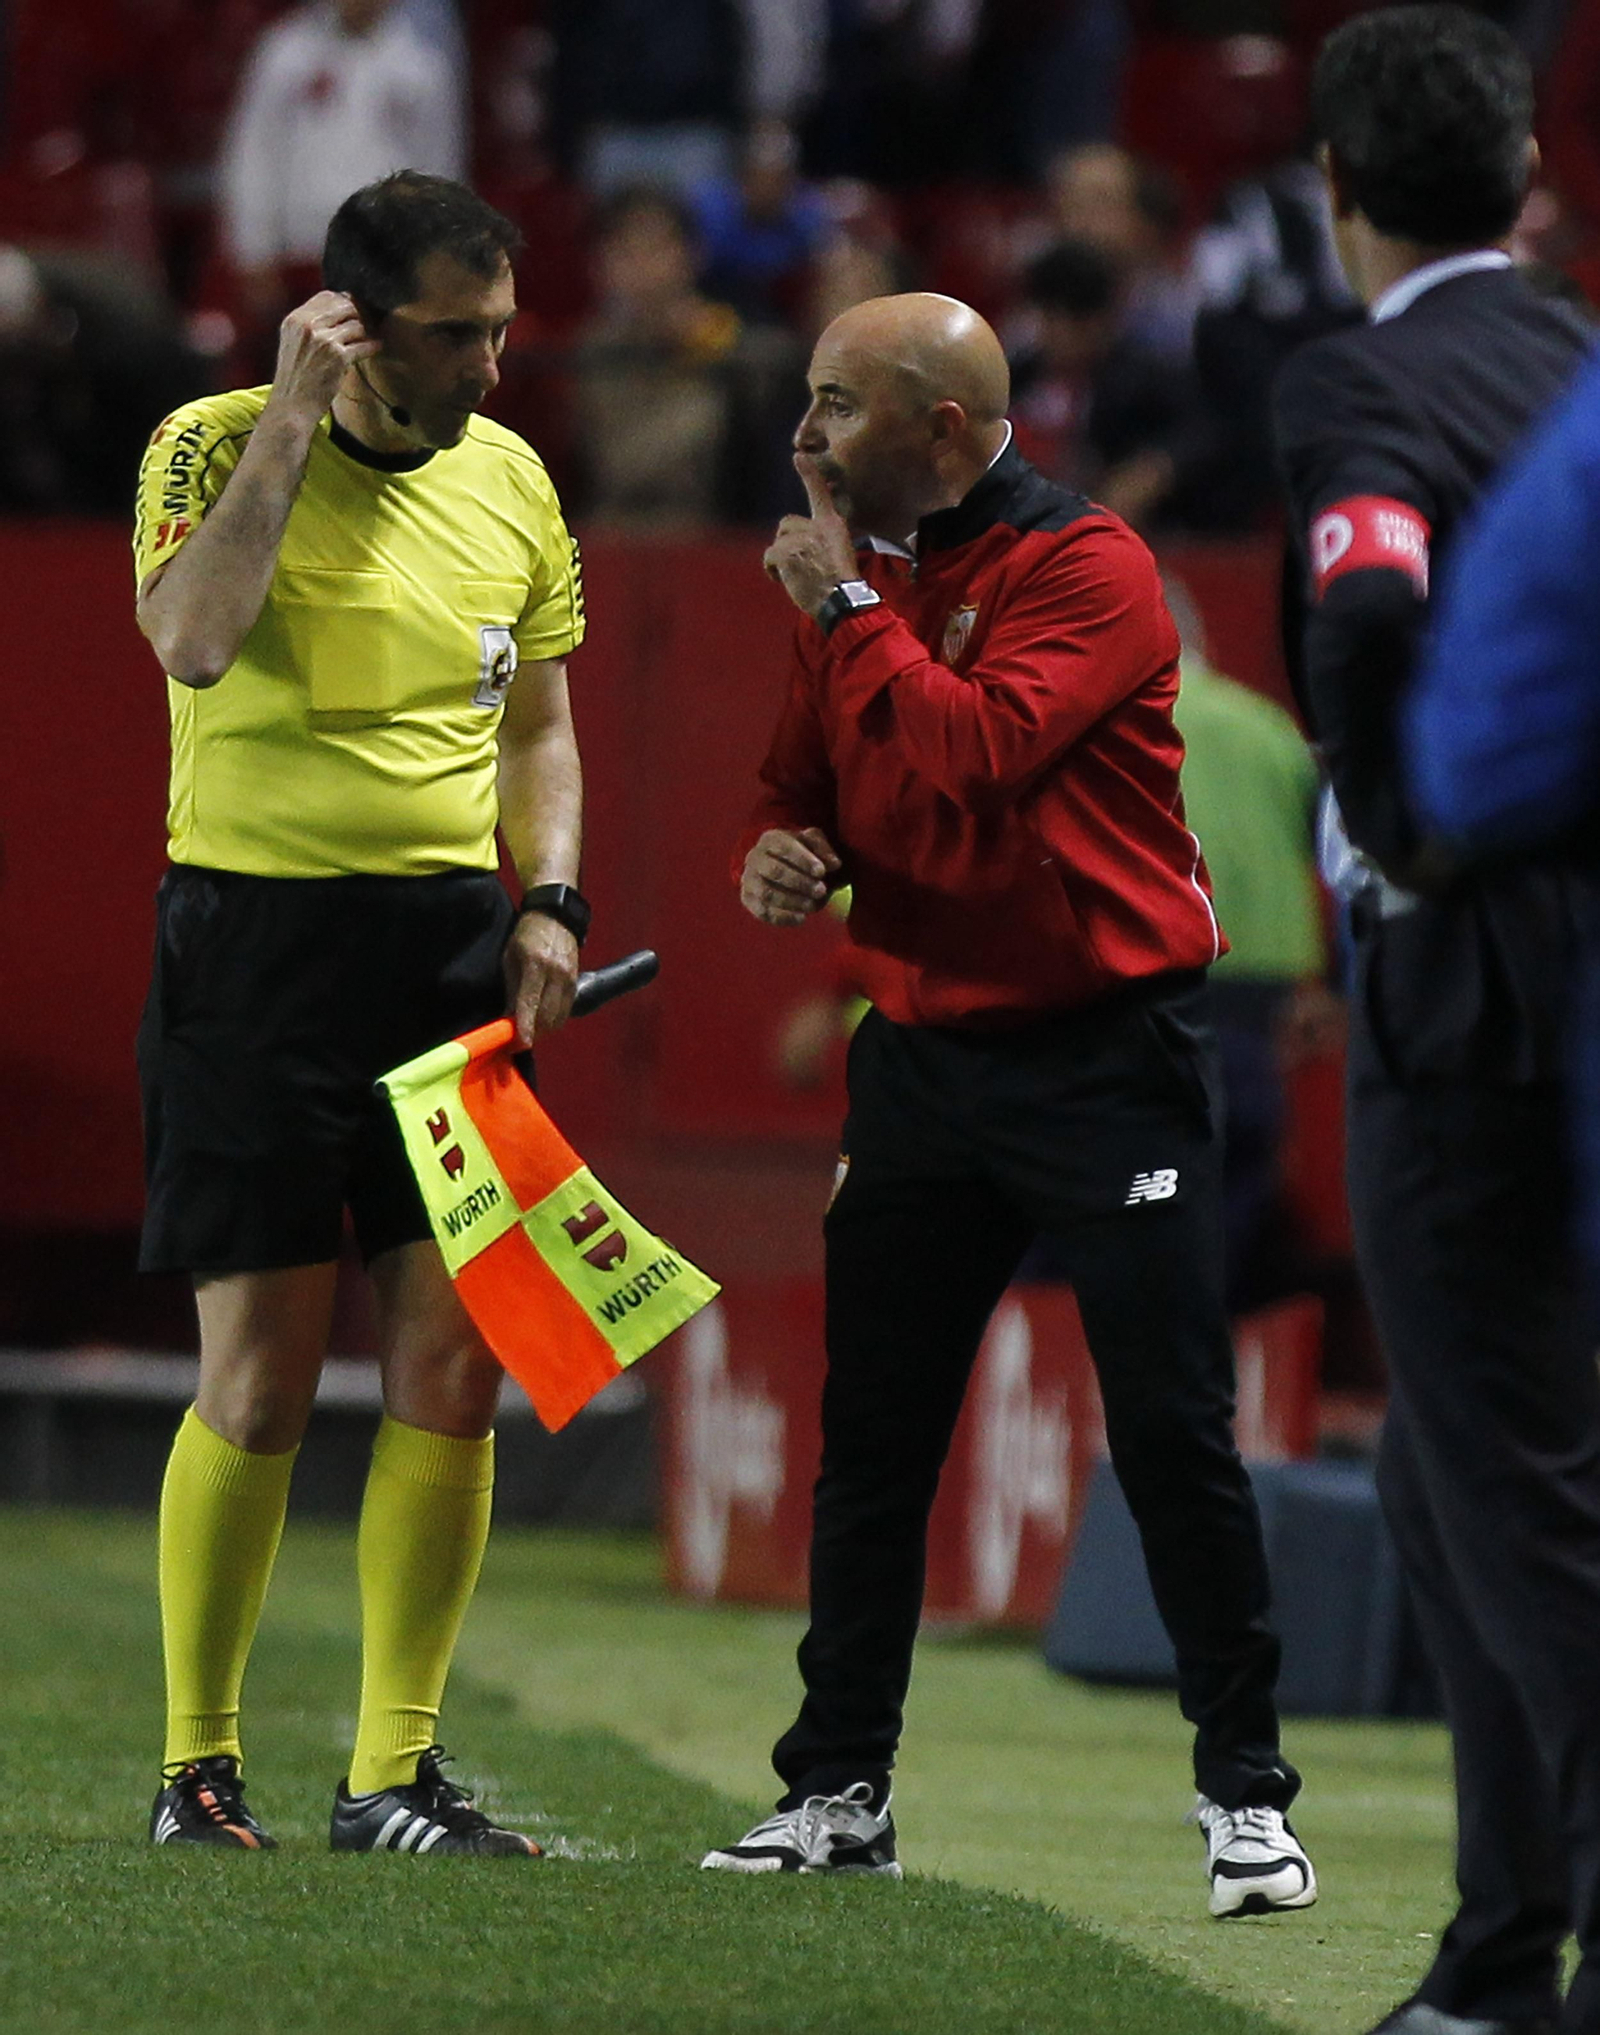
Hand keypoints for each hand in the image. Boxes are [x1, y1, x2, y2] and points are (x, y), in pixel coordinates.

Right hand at [267, 290, 380, 429]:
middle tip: (368, 322)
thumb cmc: (294, 378)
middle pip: (345, 306)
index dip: (344, 301)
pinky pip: (363, 345)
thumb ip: (309, 325)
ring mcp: (323, 340)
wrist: (291, 406)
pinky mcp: (338, 357)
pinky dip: (373, 346)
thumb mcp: (293, 342)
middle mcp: (308, 325)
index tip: (354, 310)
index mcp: (295, 319)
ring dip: (366, 333)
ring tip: (368, 339)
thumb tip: (337, 311)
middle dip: (359, 314)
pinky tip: (376, 347)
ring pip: (357, 325)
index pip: (326, 296)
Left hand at [504, 911, 580, 1045]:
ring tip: (530, 1030)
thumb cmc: (526, 935)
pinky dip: (554, 1020)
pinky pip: (566, 1010)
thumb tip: (508, 1019)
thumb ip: (511, 990)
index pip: (530, 1003)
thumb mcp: (510, 958)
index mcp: (535, 965)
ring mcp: (569, 978)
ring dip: (544, 1030)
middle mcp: (556, 973)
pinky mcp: (576, 982)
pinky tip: (543, 1019)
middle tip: (518, 1040)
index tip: (519, 1044)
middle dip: (534, 1033)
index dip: (525, 1028)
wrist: (555, 916)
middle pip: (547, 1016)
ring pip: (559, 1017)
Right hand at [741, 826, 841, 926]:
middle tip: (821, 890)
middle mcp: (755, 858)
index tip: (821, 871)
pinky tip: (801, 918)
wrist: (779, 865)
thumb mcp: (814, 843)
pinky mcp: (749, 900)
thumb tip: (834, 864)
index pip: (785, 847)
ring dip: (792, 901)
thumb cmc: (801, 852)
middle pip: (774, 871)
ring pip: (767, 893)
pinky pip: (763, 912)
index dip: (803, 860)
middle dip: (799, 882)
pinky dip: (783, 917)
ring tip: (813, 905)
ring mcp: (749, 879)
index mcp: (771, 839)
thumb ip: (824, 850)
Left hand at [762, 453, 859, 617]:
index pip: (819, 494)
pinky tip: (785, 580)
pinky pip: (769, 556)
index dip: (809, 474)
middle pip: (786, 525)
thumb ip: (819, 541)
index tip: (799, 456)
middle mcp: (817, 525)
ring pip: (777, 542)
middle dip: (787, 543)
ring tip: (798, 576)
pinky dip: (772, 570)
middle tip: (801, 566)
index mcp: (833, 524)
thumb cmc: (838, 584)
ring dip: (781, 560)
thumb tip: (794, 543)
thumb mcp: (838, 553)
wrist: (841, 600)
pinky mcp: (787, 551)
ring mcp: (801, 537)